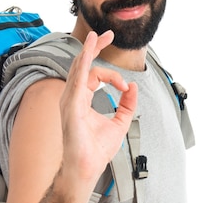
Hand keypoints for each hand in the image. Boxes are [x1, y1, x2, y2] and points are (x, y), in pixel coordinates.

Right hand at [59, 30, 136, 186]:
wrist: (87, 168)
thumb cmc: (96, 150)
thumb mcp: (120, 122)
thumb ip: (127, 104)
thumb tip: (133, 86)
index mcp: (82, 99)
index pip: (93, 74)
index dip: (112, 75)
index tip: (125, 86)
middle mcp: (73, 97)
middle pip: (82, 65)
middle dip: (94, 47)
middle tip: (107, 34)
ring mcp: (69, 101)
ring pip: (78, 68)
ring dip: (87, 50)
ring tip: (96, 36)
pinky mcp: (71, 106)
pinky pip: (77, 80)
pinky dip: (82, 64)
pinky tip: (88, 52)